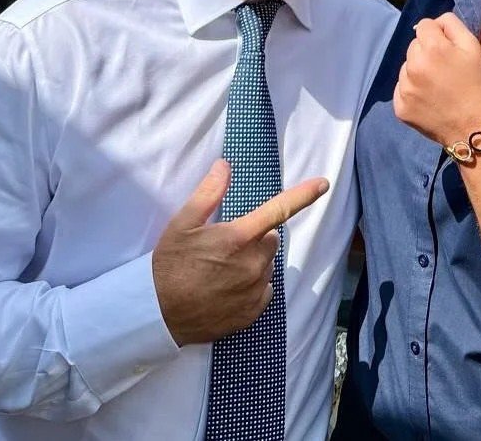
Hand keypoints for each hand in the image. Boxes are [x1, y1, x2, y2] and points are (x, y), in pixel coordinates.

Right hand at [153, 160, 328, 345]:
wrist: (157, 315)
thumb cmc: (168, 265)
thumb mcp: (182, 223)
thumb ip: (208, 193)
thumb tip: (225, 166)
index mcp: (238, 238)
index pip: (278, 210)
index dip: (303, 195)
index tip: (323, 184)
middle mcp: (252, 264)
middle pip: (270, 240)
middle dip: (255, 238)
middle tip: (225, 245)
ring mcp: (253, 291)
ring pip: (266, 266)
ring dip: (253, 263)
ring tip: (221, 270)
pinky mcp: (251, 313)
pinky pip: (264, 292)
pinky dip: (253, 287)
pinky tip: (227, 288)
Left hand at [393, 12, 480, 148]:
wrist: (474, 127)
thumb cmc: (476, 84)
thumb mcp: (473, 47)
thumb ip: (451, 25)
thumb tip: (433, 22)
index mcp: (432, 47)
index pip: (424, 25)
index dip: (438, 35)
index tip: (448, 50)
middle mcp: (413, 65)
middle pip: (414, 46)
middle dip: (427, 52)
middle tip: (445, 70)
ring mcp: (404, 87)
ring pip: (406, 67)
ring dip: (418, 71)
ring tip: (437, 86)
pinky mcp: (400, 107)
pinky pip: (401, 88)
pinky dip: (412, 91)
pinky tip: (428, 99)